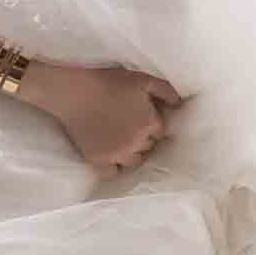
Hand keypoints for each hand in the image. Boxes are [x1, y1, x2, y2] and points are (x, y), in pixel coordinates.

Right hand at [24, 61, 184, 174]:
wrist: (75, 92)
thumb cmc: (109, 82)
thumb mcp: (143, 80)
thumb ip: (166, 91)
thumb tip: (180, 104)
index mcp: (150, 124)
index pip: (160, 132)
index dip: (151, 124)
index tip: (142, 118)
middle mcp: (136, 142)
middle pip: (148, 147)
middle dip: (143, 138)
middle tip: (130, 128)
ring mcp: (117, 154)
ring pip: (134, 162)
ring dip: (132, 154)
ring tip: (123, 142)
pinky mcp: (98, 160)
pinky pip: (112, 174)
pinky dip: (114, 169)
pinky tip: (112, 158)